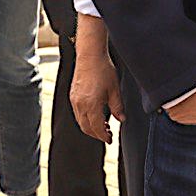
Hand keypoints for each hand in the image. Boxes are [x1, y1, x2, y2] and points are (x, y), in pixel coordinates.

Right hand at [70, 17, 122, 143]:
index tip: (109, 139)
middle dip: (96, 134)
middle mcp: (80, 105)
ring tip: (103, 126)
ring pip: (80, 121)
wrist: (90, 56)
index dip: (103, 136)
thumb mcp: (115, 90)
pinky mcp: (73, 96)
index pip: (96, 127)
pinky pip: (78, 113)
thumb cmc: (104, 70)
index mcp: (91, 105)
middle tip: (107, 135)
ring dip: (90, 127)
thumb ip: (118, 107)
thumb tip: (122, 119)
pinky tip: (95, 115)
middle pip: (86, 127)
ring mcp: (74, 100)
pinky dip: (85, 118)